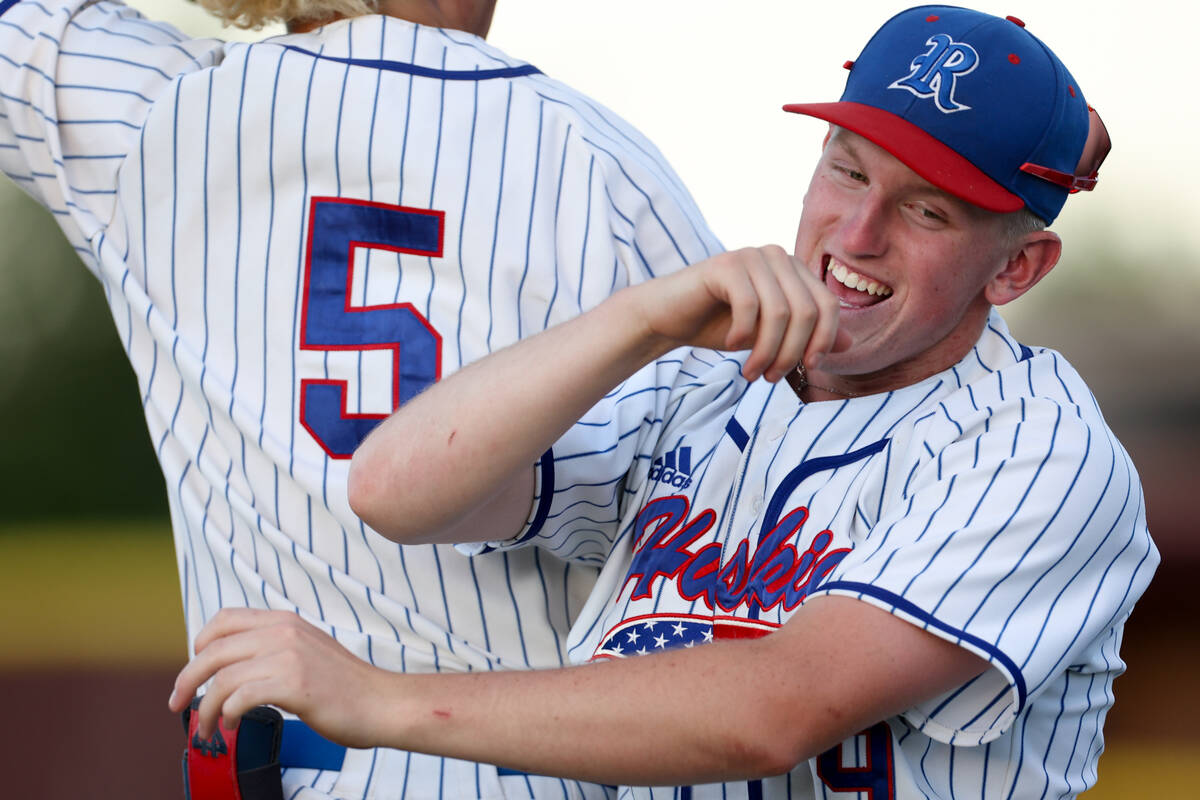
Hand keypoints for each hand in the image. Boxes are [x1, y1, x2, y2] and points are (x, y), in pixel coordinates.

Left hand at [168, 608, 390, 748]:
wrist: (381, 702)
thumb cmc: (345, 686)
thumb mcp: (308, 651)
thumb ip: (276, 648)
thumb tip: (236, 665)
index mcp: (285, 621)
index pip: (224, 619)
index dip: (199, 644)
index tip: (193, 669)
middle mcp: (283, 632)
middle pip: (213, 651)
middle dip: (186, 680)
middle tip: (176, 704)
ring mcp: (288, 656)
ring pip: (222, 679)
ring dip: (205, 709)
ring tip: (207, 729)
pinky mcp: (293, 684)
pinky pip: (239, 698)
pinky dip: (227, 715)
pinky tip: (232, 726)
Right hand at [631, 246, 841, 382]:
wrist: (669, 317)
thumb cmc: (720, 325)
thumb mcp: (771, 336)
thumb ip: (807, 335)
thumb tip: (851, 343)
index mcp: (794, 270)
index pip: (829, 306)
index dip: (823, 342)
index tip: (806, 369)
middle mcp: (778, 256)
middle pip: (807, 311)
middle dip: (792, 352)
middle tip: (770, 377)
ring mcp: (752, 256)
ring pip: (780, 312)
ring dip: (767, 351)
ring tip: (750, 373)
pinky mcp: (726, 264)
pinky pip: (749, 305)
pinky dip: (743, 334)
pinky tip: (730, 345)